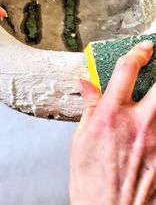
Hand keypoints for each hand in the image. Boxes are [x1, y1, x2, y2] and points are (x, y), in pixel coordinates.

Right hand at [70, 40, 155, 204]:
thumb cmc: (92, 182)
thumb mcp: (80, 139)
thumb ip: (89, 106)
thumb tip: (86, 84)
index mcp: (112, 115)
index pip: (127, 69)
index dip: (137, 51)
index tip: (144, 47)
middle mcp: (140, 123)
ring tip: (149, 103)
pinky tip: (151, 128)